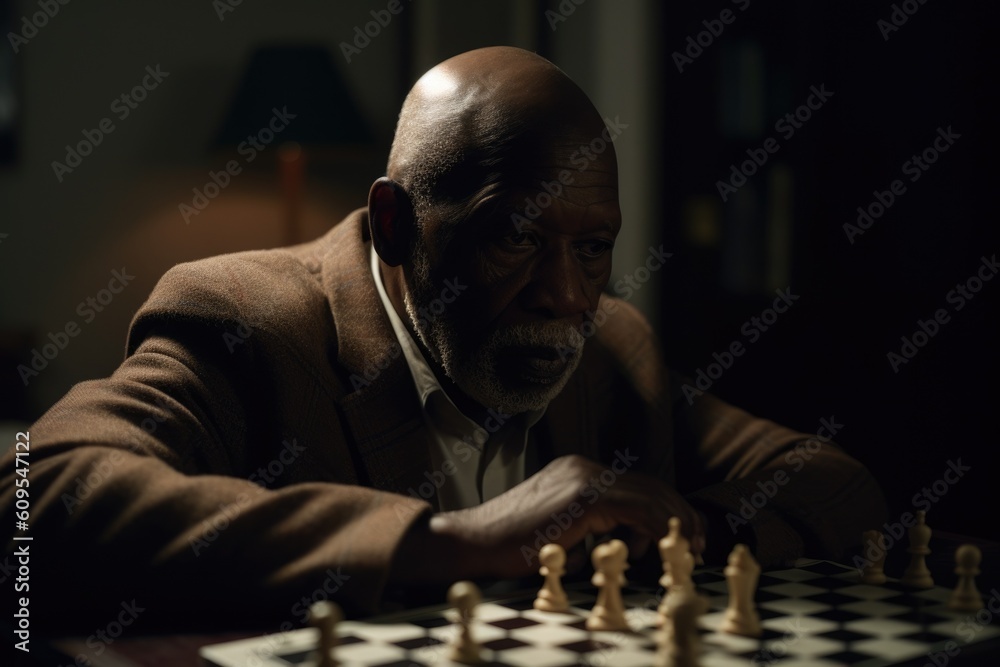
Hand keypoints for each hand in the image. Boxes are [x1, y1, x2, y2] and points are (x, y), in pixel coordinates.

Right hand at [390, 455, 704, 582]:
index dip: (667, 509)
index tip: (685, 535)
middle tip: (700, 542)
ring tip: (689, 547)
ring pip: (648, 495)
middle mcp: (583, 469)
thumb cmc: (509, 546)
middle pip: (649, 486)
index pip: (637, 485)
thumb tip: (629, 547)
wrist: (471, 542)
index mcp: (578, 473)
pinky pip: (635, 509)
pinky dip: (659, 526)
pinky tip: (667, 545)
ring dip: (676, 522)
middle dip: (681, 514)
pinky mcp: (581, 498)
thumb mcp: (560, 533)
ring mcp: (582, 479)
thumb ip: (593, 531)